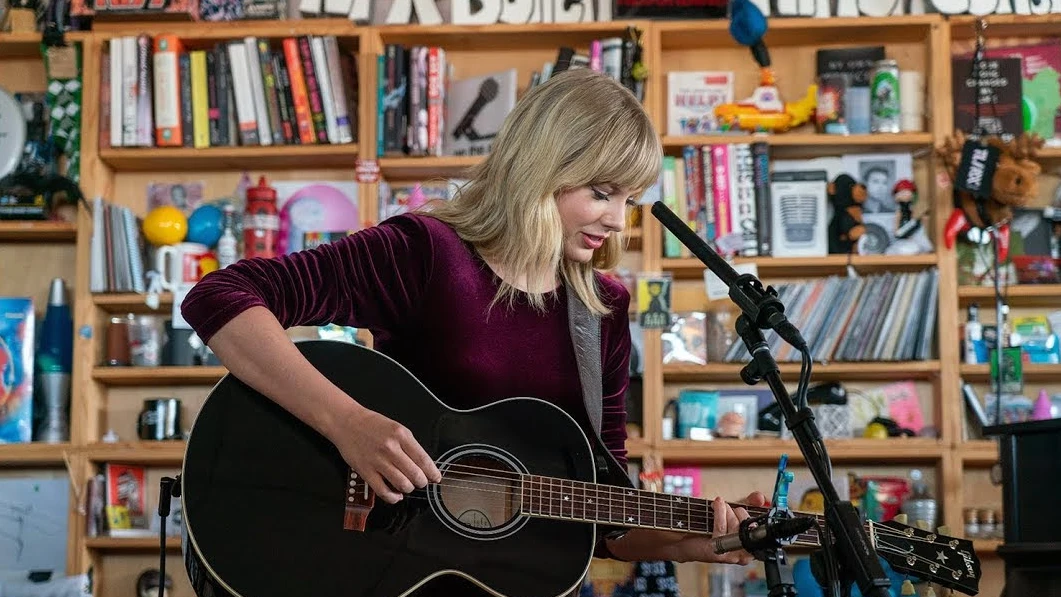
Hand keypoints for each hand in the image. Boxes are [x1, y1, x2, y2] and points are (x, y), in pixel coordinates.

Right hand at [327, 403, 441, 503]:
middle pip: (415, 474)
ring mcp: (378, 461)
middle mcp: (390, 448)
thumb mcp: (396, 428)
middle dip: (421, 482)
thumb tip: (423, 465)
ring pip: (402, 484)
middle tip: (421, 482)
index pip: (423, 459)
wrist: (347, 423)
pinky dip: (393, 497)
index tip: (436, 478)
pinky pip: (383, 491)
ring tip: (407, 486)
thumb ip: (409, 445)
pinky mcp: (366, 471)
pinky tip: (396, 495)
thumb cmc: (372, 425)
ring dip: (408, 489)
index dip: (432, 472)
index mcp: (401, 435)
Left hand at [670, 491, 768, 564]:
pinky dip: (719, 512)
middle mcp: (744, 554)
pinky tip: (716, 505)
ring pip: (735, 524)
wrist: (683, 541)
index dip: (756, 512)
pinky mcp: (718, 553)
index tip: (753, 501)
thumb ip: (747, 504)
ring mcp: (732, 555)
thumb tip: (760, 497)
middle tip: (726, 506)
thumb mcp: (730, 513)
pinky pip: (722, 528)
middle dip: (736, 510)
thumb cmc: (708, 527)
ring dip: (725, 510)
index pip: (760, 527)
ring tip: (717, 505)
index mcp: (751, 546)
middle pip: (748, 525)